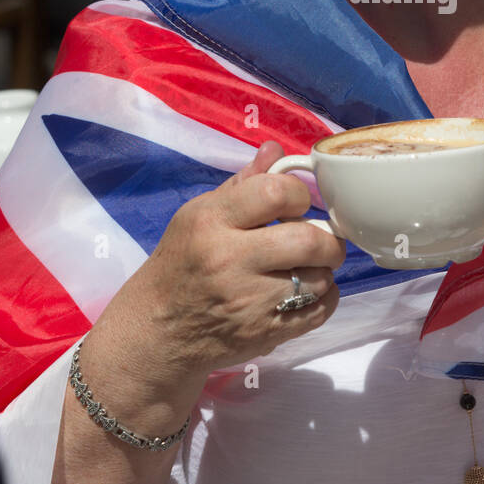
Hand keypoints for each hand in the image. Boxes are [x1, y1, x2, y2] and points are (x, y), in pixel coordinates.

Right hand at [121, 141, 345, 385]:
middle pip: (307, 240)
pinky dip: (324, 298)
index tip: (296, 205)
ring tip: (308, 266)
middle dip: (325, 237)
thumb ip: (243, 183)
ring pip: (319, 278)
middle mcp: (230, 261)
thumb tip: (276, 150)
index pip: (276, 192)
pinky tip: (307, 291)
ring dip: (323, 269)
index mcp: (212, 222)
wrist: (157, 330)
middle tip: (319, 238)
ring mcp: (249, 302)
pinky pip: (320, 311)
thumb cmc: (180, 263)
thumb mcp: (198, 214)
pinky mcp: (265, 334)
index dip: (298, 194)